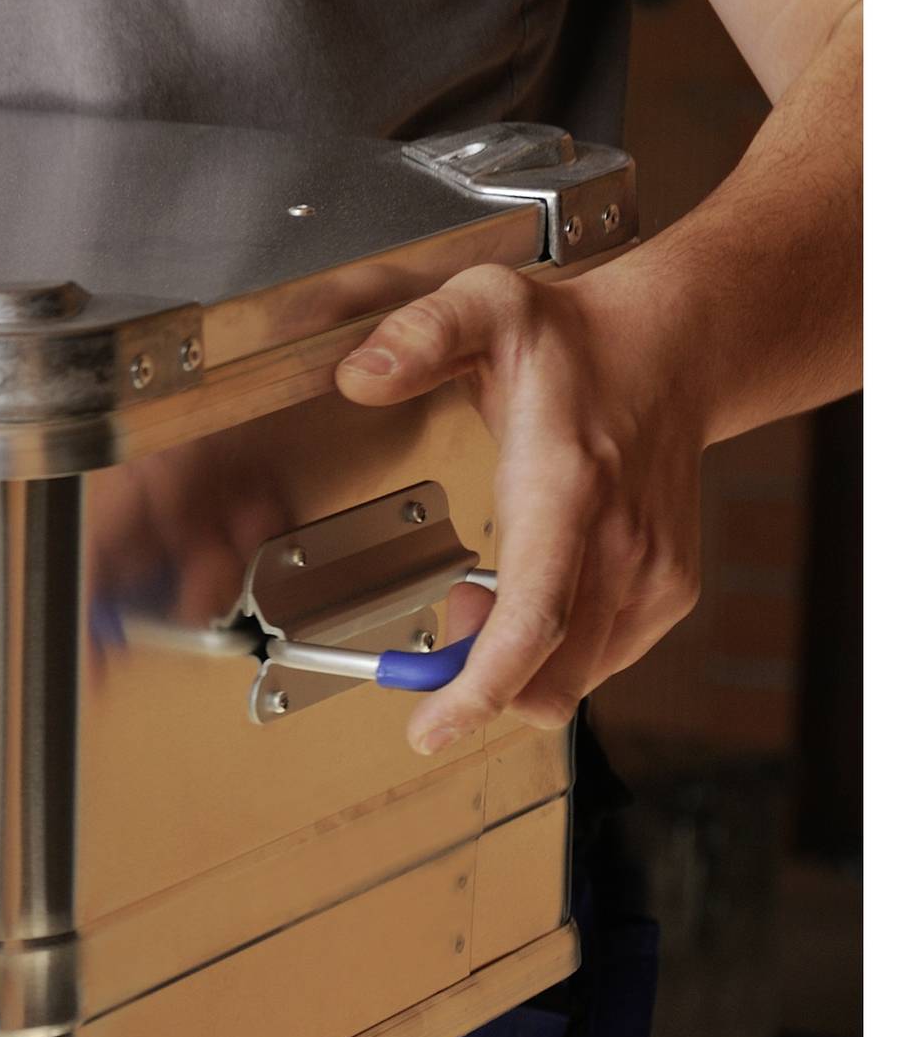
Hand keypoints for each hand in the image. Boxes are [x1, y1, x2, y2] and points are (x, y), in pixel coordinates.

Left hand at [335, 263, 708, 754]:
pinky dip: (549, 655)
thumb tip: (358, 374)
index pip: (532, 621)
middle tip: (444, 617)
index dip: (478, 688)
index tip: (430, 728)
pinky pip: (599, 661)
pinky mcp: (668, 593)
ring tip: (481, 595)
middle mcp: (620, 543)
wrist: (678, 348)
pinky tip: (525, 596)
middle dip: (476, 678)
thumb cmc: (578, 342)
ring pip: (573, 678)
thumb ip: (417, 335)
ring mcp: (653, 574)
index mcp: (568, 488)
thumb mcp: (485, 309)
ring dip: (512, 666)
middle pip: (549, 673)